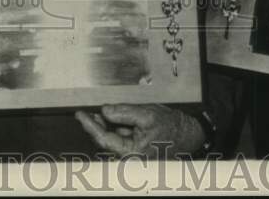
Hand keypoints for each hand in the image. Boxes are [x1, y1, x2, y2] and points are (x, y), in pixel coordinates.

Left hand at [75, 103, 203, 157]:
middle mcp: (130, 157)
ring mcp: (132, 154)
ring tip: (102, 112)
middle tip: (87, 111)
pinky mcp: (135, 149)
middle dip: (96, 125)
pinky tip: (113, 118)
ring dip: (106, 125)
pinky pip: (120, 138)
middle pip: (106, 140)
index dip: (90, 126)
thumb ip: (124, 113)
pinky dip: (115, 127)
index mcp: (132, 152)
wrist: (189, 133)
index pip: (104, 139)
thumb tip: (104, 111)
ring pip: (112, 138)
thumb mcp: (146, 114)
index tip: (80, 115)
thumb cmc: (172, 126)